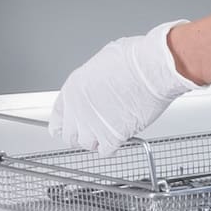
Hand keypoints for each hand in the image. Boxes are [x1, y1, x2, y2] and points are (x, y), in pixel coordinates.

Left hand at [42, 25, 193, 156]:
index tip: (68, 128)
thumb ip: (93, 81)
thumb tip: (98, 87)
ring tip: (108, 133)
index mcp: (73, 88)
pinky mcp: (113, 136)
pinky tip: (118, 138)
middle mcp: (79, 109)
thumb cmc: (134, 59)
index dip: (64, 124)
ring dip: (97, 141)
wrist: (153, 68)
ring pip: (87, 145)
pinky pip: (106, 152)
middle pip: (70, 135)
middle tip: (92, 131)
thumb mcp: (102, 62)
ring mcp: (94, 124)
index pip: (57, 117)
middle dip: (80, 135)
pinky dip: (112, 148)